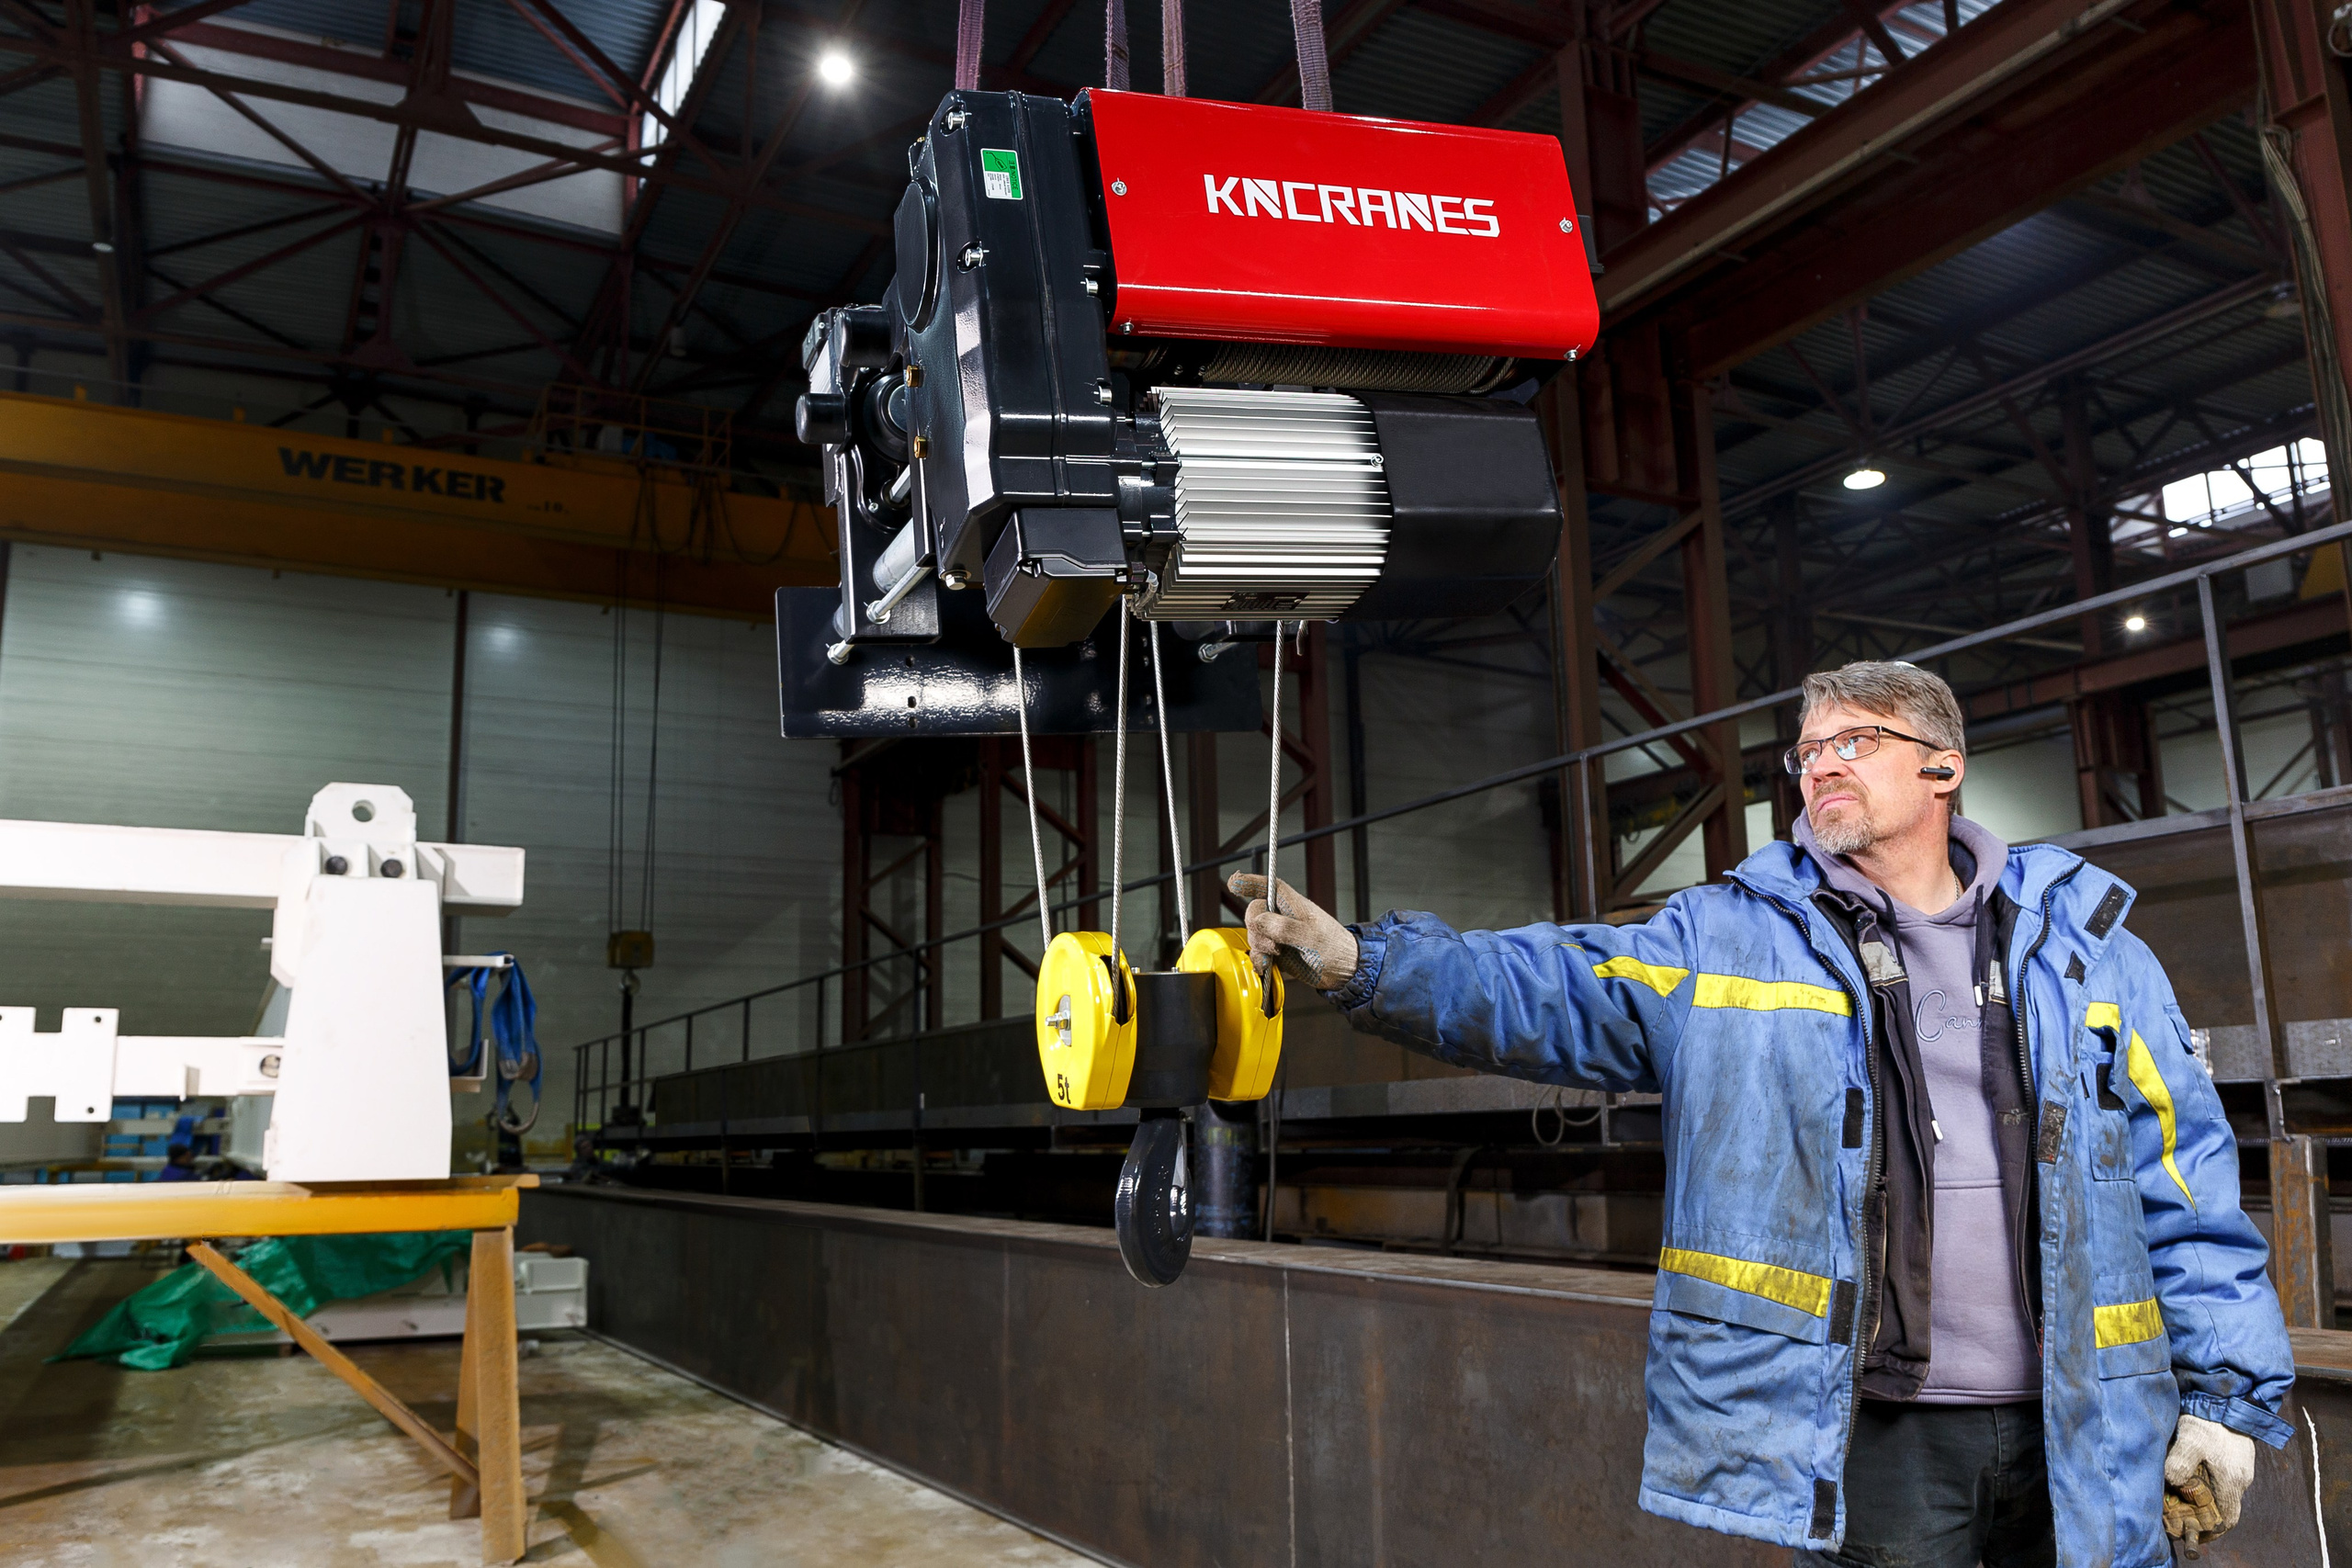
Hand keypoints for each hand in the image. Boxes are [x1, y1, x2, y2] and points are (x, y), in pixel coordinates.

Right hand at [1226, 874, 1359, 990]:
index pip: (1268, 886)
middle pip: (1253, 913)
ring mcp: (1278, 934)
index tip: (1233, 883)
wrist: (1342, 971)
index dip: (1249, 882)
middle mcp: (1282, 916)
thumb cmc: (1334, 947)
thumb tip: (1258, 921)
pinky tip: (1267, 966)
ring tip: (1276, 954)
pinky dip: (1258, 960)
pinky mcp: (1276, 951)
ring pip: (1253, 934)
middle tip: (1273, 943)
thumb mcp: (1310, 936)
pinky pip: (1257, 952)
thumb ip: (1284, 928)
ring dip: (1259, 946)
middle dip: (1256, 929)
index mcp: (1292, 903)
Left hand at [2164, 1413, 2254, 1549]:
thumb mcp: (2190, 1442)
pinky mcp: (2237, 1458)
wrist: (2226, 1399)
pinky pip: (2225, 1480)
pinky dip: (2210, 1484)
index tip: (2192, 1532)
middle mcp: (2241, 1479)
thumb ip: (2179, 1465)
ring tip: (2182, 1495)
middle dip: (2205, 1515)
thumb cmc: (2208, 1421)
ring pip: (2224, 1493)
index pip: (2227, 1519)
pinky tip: (2192, 1475)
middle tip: (2181, 1514)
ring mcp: (2241, 1468)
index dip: (2211, 1530)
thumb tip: (2173, 1485)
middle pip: (2226, 1508)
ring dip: (2206, 1498)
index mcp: (2232, 1481)